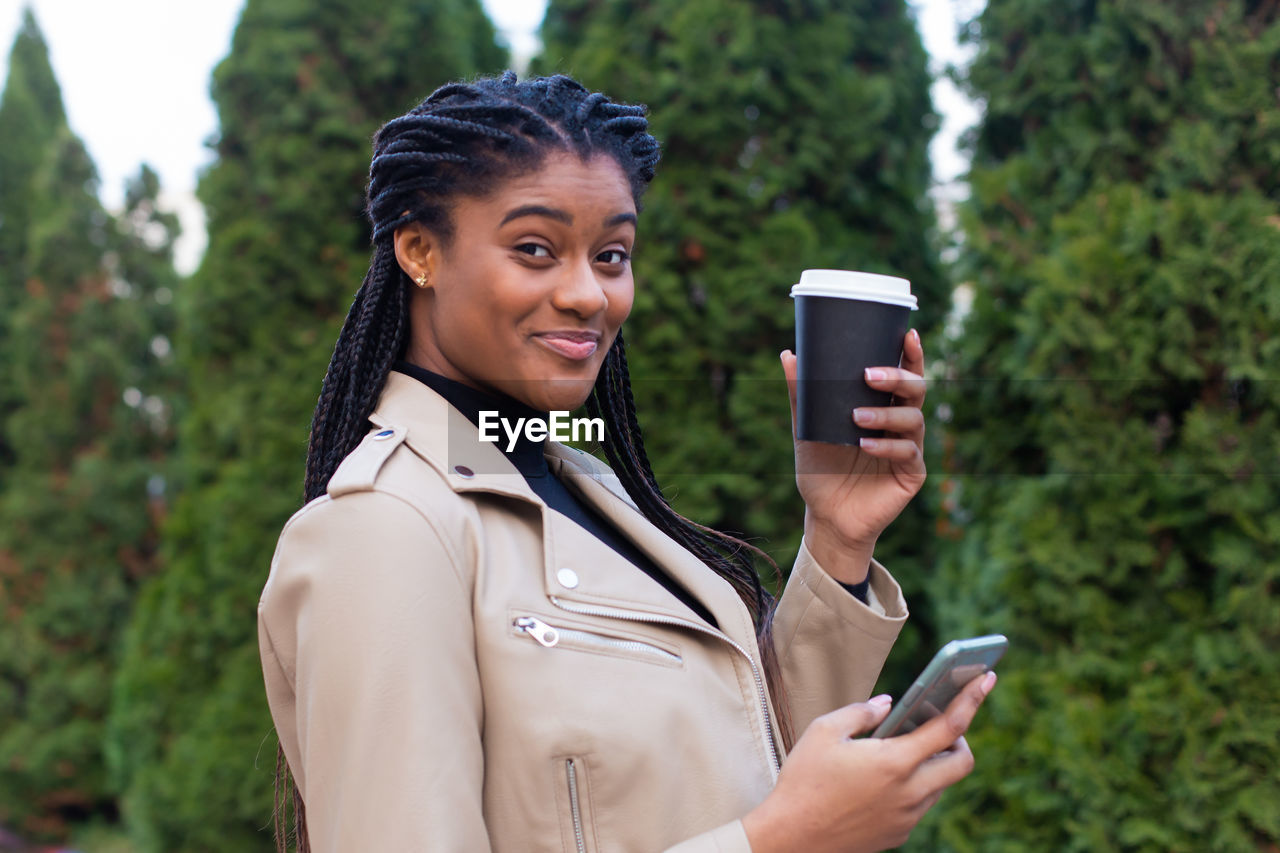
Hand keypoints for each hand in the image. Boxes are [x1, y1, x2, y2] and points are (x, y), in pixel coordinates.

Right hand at [742, 671, 995, 852]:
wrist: (791, 838)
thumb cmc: (803, 781)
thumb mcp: (824, 732)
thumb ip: (861, 712)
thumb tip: (888, 705)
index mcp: (894, 762)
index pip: (950, 726)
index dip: (972, 698)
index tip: (986, 678)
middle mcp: (910, 792)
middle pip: (962, 763)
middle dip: (959, 739)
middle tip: (935, 726)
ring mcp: (907, 817)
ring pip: (940, 785)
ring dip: (933, 764)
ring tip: (902, 749)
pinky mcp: (898, 834)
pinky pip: (920, 805)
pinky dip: (915, 786)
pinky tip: (884, 779)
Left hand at [780, 329, 926, 582]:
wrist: (825, 516)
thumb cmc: (820, 469)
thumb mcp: (807, 427)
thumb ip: (802, 394)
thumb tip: (788, 353)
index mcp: (883, 407)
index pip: (903, 375)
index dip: (911, 354)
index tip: (908, 333)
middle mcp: (901, 424)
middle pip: (915, 391)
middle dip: (897, 378)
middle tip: (869, 375)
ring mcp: (910, 449)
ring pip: (912, 420)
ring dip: (885, 414)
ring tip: (858, 417)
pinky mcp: (912, 475)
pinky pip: (907, 453)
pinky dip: (886, 446)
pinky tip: (866, 445)